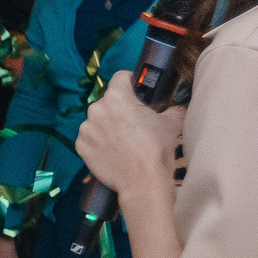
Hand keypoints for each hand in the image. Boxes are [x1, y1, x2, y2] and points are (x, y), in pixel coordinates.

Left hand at [73, 78, 185, 208]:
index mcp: (116, 97)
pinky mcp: (80, 146)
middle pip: (109, 101)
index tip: (137, 92)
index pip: (121, 77)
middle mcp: (96, 109)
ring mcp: (86, 129)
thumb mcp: (172, 122)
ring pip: (98, 120)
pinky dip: (99, 142)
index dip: (131, 83)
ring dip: (108, 125)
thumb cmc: (156, 149)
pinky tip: (114, 150)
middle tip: (135, 123)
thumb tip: (177, 105)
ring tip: (125, 140)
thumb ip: (173, 107)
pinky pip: (90, 138)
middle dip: (121, 108)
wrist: (143, 181)